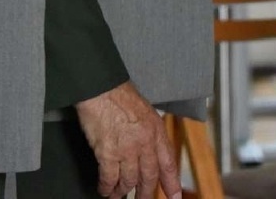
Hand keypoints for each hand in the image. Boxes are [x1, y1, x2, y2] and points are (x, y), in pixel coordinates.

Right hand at [74, 81, 180, 198]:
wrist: (101, 88)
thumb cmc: (119, 95)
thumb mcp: (145, 111)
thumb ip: (149, 132)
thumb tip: (148, 147)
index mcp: (156, 132)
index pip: (168, 163)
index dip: (172, 182)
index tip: (175, 196)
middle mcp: (145, 143)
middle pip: (149, 177)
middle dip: (145, 193)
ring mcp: (127, 150)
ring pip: (129, 181)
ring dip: (123, 191)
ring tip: (119, 196)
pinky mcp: (108, 153)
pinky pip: (110, 178)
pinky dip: (107, 187)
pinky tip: (105, 190)